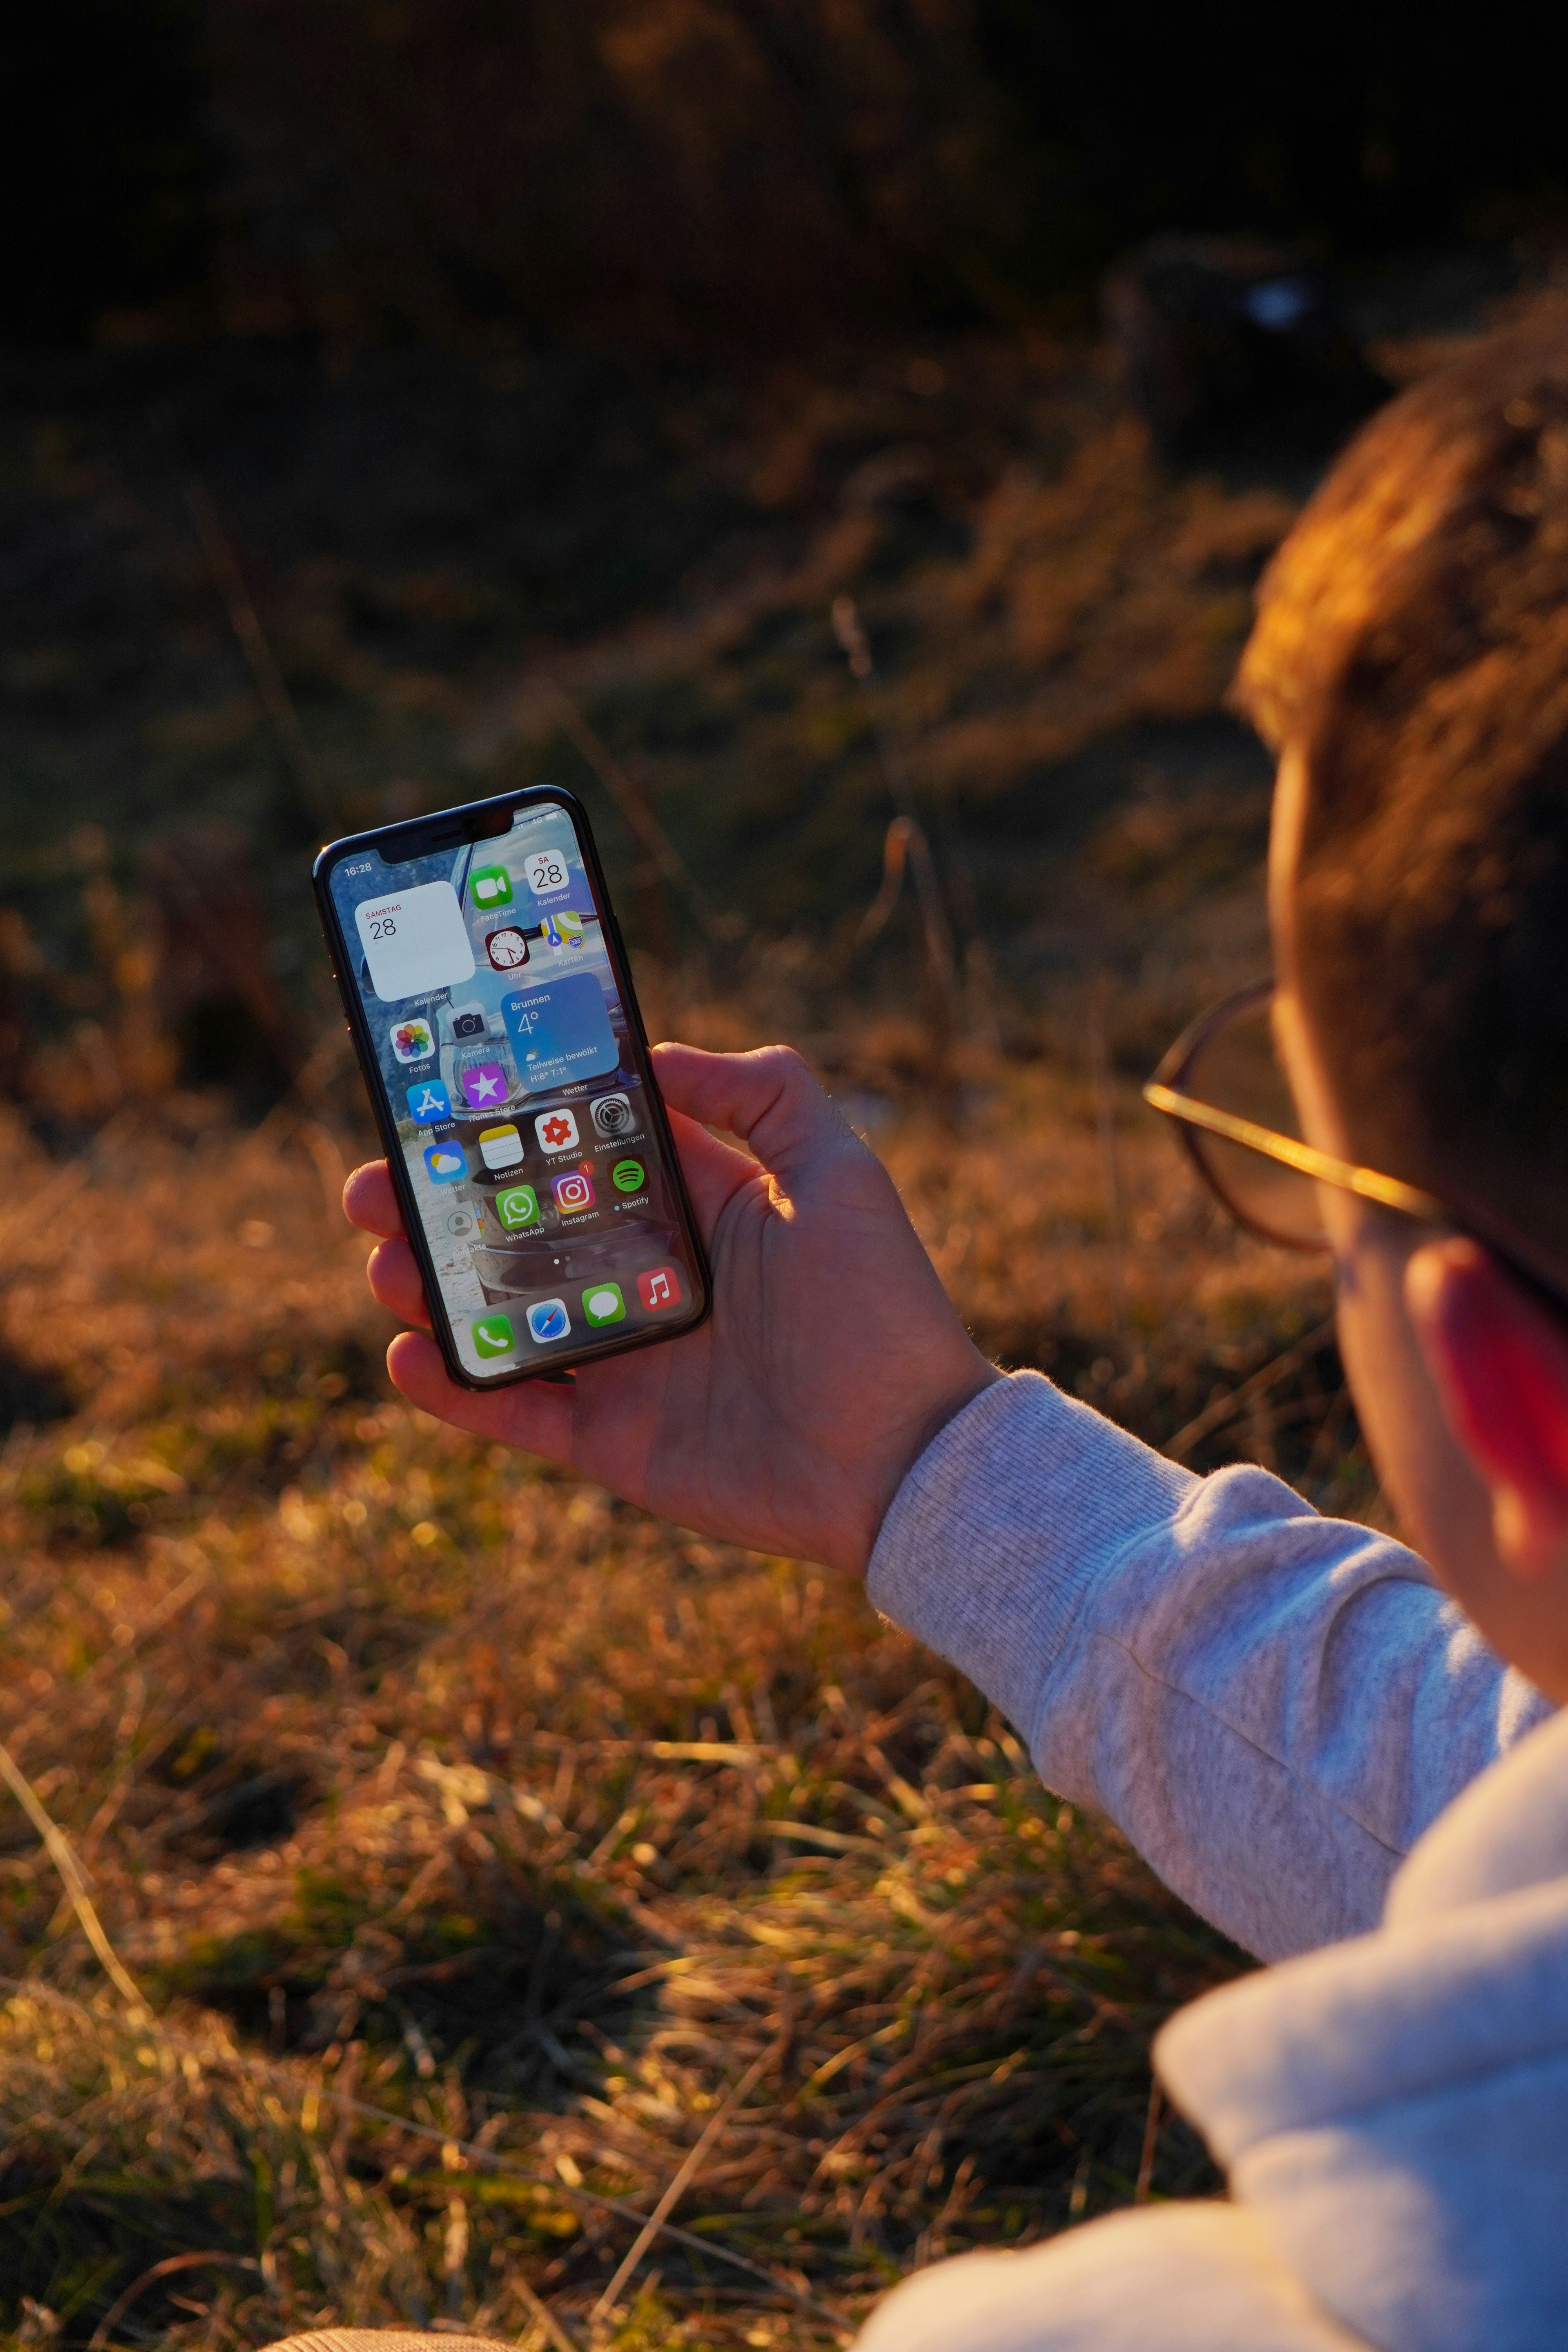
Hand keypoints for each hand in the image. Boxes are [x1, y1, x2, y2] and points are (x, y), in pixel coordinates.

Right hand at [343, 1043, 998, 1575]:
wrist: (904, 1458)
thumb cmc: (879, 1308)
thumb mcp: (838, 1171)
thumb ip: (765, 1093)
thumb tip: (662, 1055)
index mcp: (694, 1215)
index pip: (581, 1159)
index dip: (513, 1131)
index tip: (442, 1103)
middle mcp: (648, 1283)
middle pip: (519, 1235)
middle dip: (441, 1207)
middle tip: (374, 1185)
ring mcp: (624, 1364)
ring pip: (501, 1318)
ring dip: (432, 1287)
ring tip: (386, 1260)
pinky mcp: (611, 1442)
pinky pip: (513, 1412)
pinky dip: (454, 1388)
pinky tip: (406, 1353)